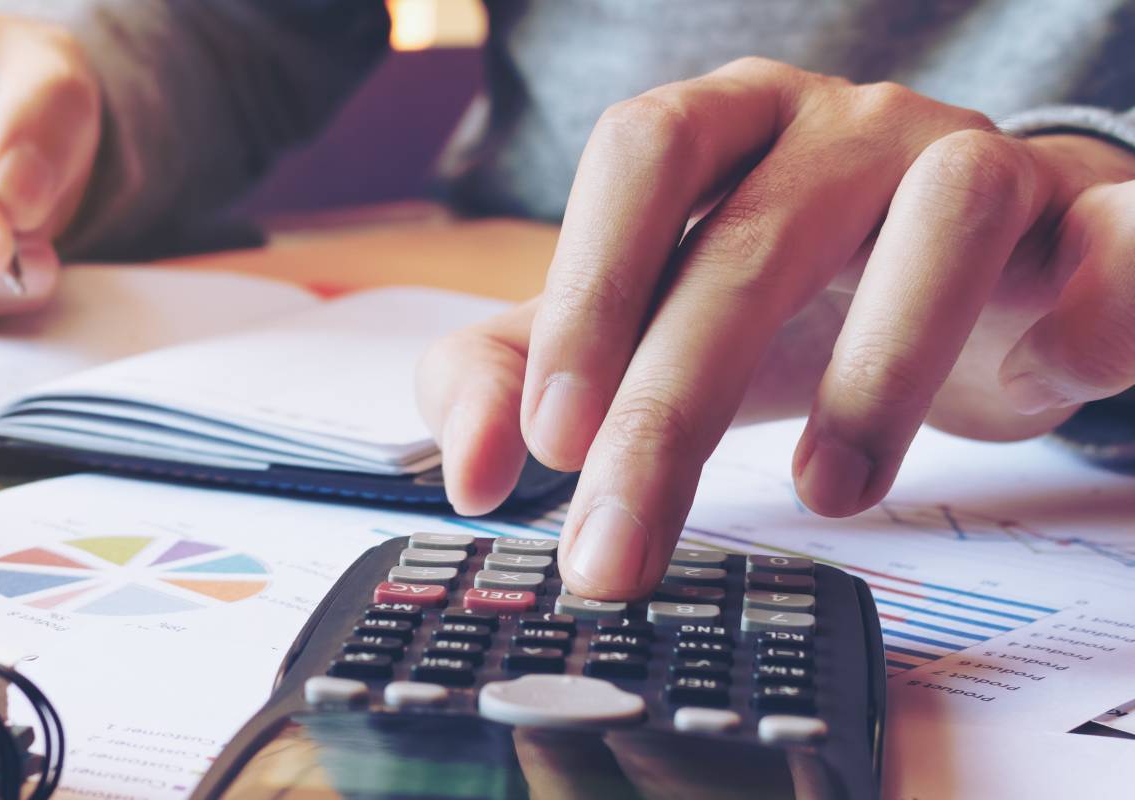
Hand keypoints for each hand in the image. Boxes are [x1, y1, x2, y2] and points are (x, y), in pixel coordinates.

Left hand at [417, 57, 1134, 598]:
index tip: (549, 441)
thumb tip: (470, 477)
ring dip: (878, 370)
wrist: (981, 285)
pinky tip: (1041, 373)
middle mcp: (847, 125)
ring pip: (944, 216)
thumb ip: (519, 376)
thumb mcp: (639, 333)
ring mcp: (978, 159)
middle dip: (672, 406)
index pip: (643, 154)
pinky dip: (1092, 297)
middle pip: (752, 235)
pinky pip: (1113, 235)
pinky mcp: (1090, 218)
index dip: (590, 288)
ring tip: (826, 495)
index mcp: (728, 126)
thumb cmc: (789, 302)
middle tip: (619, 545)